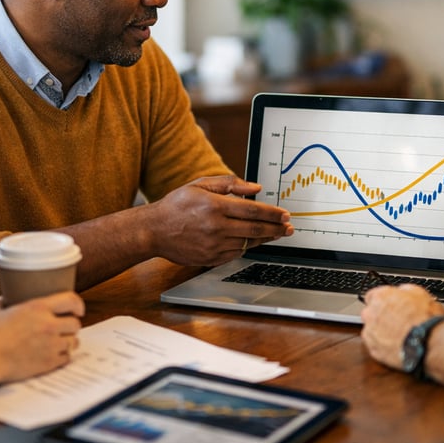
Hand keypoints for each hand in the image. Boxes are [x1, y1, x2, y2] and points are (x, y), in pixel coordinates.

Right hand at [0, 291, 84, 382]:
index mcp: (38, 308)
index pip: (70, 300)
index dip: (77, 305)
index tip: (78, 310)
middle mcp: (49, 325)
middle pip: (75, 324)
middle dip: (71, 326)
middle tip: (64, 329)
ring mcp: (50, 345)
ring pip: (74, 342)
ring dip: (68, 342)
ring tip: (59, 343)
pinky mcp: (48, 362)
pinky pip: (66, 359)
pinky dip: (62, 357)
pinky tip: (53, 356)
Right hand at [144, 175, 292, 265]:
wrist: (153, 231)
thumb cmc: (177, 205)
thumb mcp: (200, 184)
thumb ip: (230, 183)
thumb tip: (256, 188)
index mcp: (215, 206)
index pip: (253, 211)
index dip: (272, 214)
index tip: (285, 215)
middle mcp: (216, 227)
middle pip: (255, 229)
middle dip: (276, 229)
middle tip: (289, 228)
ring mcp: (213, 246)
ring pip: (247, 243)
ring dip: (263, 239)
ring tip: (275, 234)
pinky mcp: (210, 259)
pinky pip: (235, 253)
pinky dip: (245, 247)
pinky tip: (251, 241)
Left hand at [360, 284, 443, 370]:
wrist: (427, 343)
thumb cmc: (425, 318)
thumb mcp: (419, 293)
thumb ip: (404, 290)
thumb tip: (403, 292)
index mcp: (379, 297)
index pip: (372, 296)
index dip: (384, 301)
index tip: (390, 306)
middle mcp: (370, 314)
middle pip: (370, 313)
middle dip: (381, 316)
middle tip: (397, 321)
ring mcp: (370, 333)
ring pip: (372, 330)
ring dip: (381, 332)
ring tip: (399, 336)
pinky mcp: (373, 350)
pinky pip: (376, 345)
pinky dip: (384, 346)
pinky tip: (397, 345)